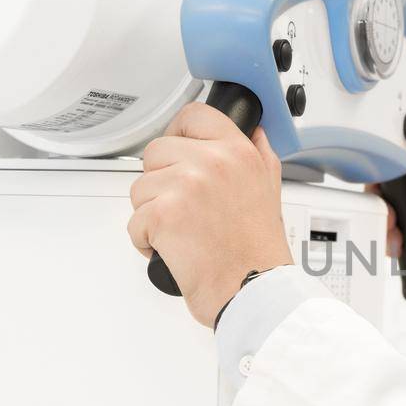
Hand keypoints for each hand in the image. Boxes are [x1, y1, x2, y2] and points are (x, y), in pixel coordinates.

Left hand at [127, 102, 292, 327]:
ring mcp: (185, 186)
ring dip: (152, 213)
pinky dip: (146, 241)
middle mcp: (213, 162)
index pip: (194, 116)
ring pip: (140, 187)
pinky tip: (173, 249)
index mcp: (239, 152)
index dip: (179, 134)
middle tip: (184, 209)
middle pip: (157, 151)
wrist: (252, 290)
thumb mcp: (271, 189)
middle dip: (162, 182)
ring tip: (182, 232)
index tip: (178, 153)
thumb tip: (252, 132)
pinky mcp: (162, 214)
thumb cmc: (259, 251)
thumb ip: (258, 154)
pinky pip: (134, 220)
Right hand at [379, 112, 405, 318]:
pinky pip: (389, 227)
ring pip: (387, 205)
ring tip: (399, 233)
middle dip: (384, 200)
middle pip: (389, 180)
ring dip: (387, 222)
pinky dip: (390, 237)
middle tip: (393, 213)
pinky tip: (400, 244)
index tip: (382, 172)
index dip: (388, 157)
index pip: (405, 149)